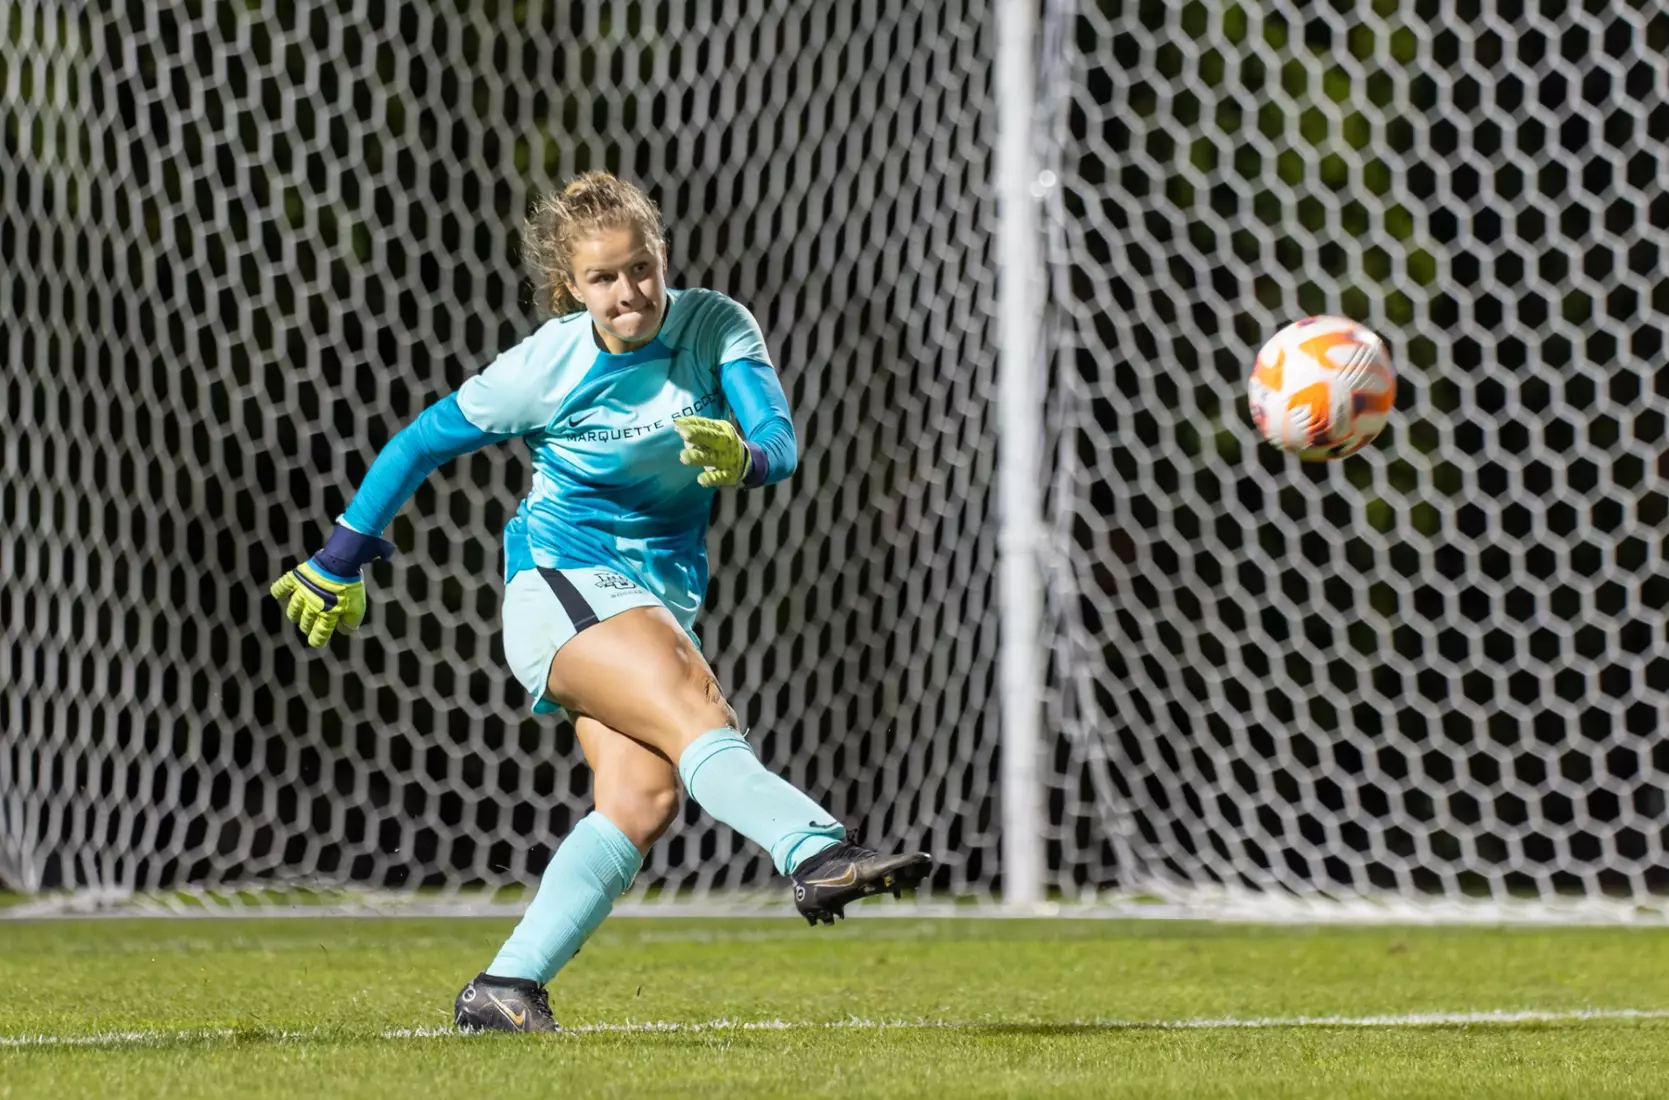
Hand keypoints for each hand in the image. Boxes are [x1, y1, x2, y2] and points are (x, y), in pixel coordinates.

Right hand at [269, 525, 393, 646]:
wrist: (341, 561)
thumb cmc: (351, 585)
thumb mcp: (358, 607)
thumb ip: (351, 621)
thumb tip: (344, 630)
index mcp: (327, 614)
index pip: (319, 634)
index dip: (317, 640)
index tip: (316, 642)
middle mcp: (311, 606)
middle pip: (305, 623)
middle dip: (307, 627)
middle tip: (308, 626)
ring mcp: (302, 592)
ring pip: (293, 610)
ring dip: (295, 615)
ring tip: (297, 616)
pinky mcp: (296, 578)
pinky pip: (282, 587)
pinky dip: (279, 591)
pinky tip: (279, 595)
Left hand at [674, 416, 751, 487]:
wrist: (746, 461)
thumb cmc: (722, 443)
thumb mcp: (715, 431)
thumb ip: (699, 428)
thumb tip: (677, 425)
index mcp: (721, 430)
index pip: (706, 425)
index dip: (693, 425)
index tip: (678, 425)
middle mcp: (725, 443)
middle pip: (711, 438)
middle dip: (698, 435)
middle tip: (683, 434)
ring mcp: (727, 459)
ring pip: (712, 457)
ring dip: (698, 457)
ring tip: (683, 457)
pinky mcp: (728, 475)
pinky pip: (720, 477)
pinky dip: (711, 479)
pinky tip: (701, 479)